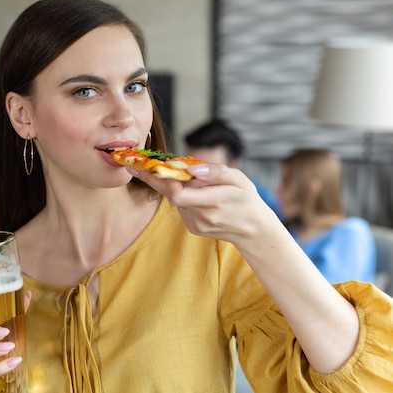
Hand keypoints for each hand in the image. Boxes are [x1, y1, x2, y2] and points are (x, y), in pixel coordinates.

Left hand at [129, 163, 276, 244]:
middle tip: (141, 166)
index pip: (177, 194)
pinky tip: (197, 194)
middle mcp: (202, 217)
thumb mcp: (238, 179)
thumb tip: (191, 169)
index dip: (162, 180)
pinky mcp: (193, 228)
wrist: (253, 229)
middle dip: (157, 180)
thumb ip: (215, 172)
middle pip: (170, 197)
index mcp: (214, 202)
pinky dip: (184, 197)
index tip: (150, 166)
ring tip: (187, 179)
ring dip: (176, 188)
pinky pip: (182, 207)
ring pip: (176, 201)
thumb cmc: (246, 199)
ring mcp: (196, 225)